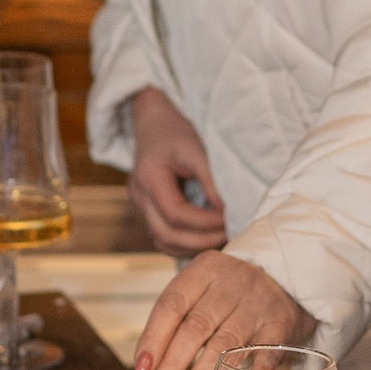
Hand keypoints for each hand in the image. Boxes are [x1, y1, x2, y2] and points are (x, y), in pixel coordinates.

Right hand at [126, 89, 227, 256]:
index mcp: (148, 178)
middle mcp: (139, 196)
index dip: (205, 222)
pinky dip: (184, 243)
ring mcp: (141, 206)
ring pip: (163, 242)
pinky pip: (164, 238)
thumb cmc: (175, 132)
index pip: (175, 213)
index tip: (229, 219)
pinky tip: (206, 238)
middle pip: (166, 235)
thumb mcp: (196, 148)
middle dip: (201, 240)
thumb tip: (227, 211)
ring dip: (193, 246)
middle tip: (231, 234)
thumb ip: (211, 180)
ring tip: (221, 239)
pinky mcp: (148, 211)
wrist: (154, 123)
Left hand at [136, 250, 313, 369]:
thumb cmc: (229, 293)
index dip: (155, 338)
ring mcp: (258, 303)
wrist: (285, 277)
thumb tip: (148, 367)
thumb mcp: (203, 289)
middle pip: (197, 326)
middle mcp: (231, 284)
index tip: (143, 369)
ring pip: (227, 343)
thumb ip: (176, 320)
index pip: (173, 305)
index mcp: (204, 270)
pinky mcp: (281, 323)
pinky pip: (267, 351)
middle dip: (174, 363)